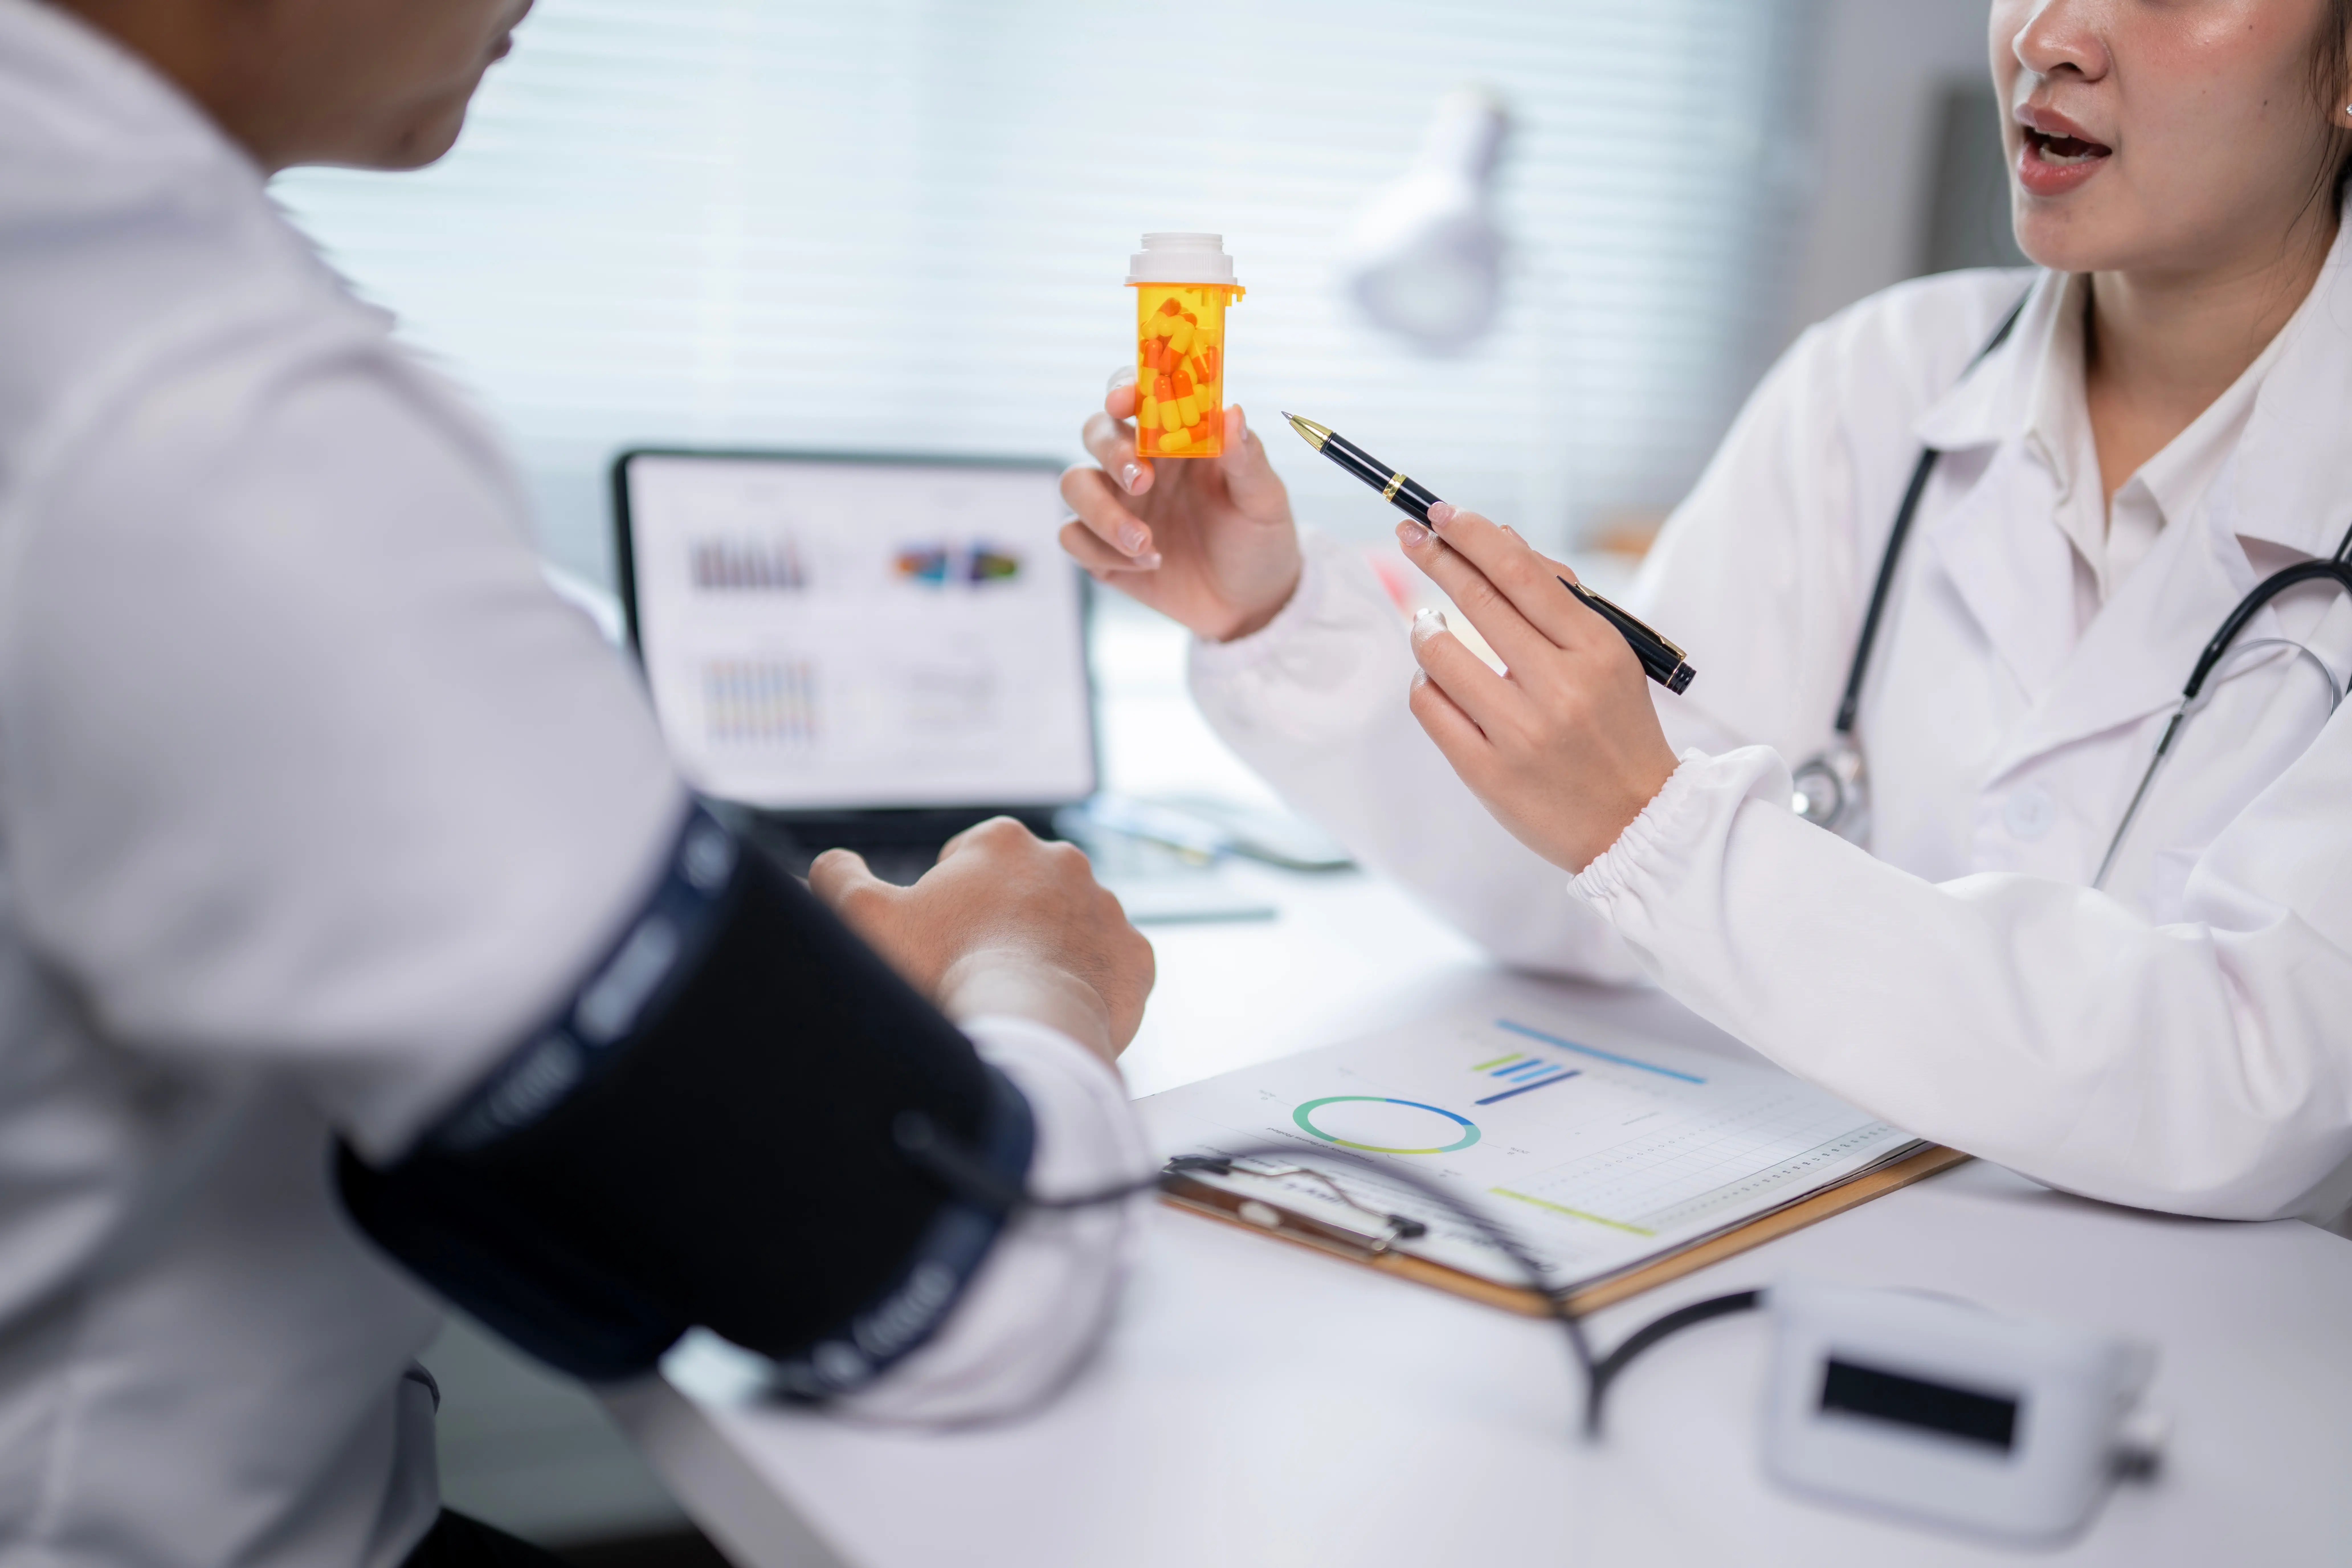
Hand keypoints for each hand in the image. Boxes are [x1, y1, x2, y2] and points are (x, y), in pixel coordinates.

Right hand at [808, 818, 1153, 1065]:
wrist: (1022, 1028)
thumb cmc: (944, 972)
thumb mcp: (866, 917)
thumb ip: (838, 878)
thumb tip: (830, 864)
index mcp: (1003, 841)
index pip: (969, 857)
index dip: (948, 899)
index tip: (942, 936)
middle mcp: (1065, 862)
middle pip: (1024, 890)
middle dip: (1002, 920)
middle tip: (977, 966)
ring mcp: (1107, 909)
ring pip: (1070, 926)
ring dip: (1047, 949)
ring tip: (1018, 989)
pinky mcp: (1136, 956)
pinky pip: (1110, 966)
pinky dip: (1089, 983)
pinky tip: (1057, 1004)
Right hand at [1058, 373, 1302, 641]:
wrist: (1251, 604)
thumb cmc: (1259, 540)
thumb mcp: (1264, 500)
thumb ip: (1247, 459)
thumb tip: (1232, 413)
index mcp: (1177, 439)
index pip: (1139, 397)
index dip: (1124, 389)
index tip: (1124, 401)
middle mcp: (1140, 464)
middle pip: (1095, 433)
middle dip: (1111, 453)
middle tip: (1142, 481)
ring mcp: (1117, 505)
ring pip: (1073, 484)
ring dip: (1101, 511)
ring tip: (1145, 542)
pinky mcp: (1103, 547)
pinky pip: (1072, 536)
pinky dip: (1101, 550)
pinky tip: (1148, 564)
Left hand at [1398, 504, 1679, 872]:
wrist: (1633, 822)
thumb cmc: (1617, 728)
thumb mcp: (1609, 656)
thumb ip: (1557, 597)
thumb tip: (1500, 539)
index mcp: (1597, 649)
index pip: (1520, 572)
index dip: (1473, 534)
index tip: (1441, 513)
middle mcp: (1559, 687)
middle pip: (1477, 600)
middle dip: (1435, 556)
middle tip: (1409, 535)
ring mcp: (1519, 732)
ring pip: (1439, 654)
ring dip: (1424, 627)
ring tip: (1428, 623)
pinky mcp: (1486, 771)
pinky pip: (1430, 706)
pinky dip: (1425, 682)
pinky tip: (1437, 678)